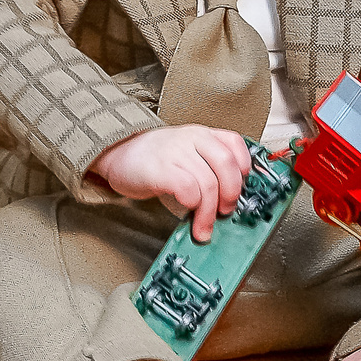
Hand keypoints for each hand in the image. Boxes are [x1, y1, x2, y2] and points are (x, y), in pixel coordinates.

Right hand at [91, 126, 248, 241]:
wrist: (116, 153)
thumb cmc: (152, 158)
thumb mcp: (184, 151)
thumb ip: (206, 165)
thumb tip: (229, 196)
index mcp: (201, 134)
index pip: (235, 144)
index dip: (244, 169)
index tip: (243, 188)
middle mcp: (192, 138)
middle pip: (227, 166)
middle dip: (231, 194)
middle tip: (225, 211)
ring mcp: (176, 152)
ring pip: (209, 184)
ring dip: (210, 212)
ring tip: (203, 226)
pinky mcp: (161, 169)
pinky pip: (188, 189)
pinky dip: (192, 204)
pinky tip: (187, 210)